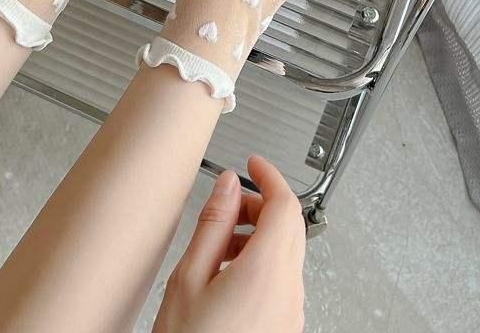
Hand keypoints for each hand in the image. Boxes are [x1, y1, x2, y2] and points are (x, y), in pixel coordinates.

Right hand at [153, 155, 305, 332]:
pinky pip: (282, 279)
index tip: (254, 163)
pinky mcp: (284, 326)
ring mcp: (290, 312)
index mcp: (267, 272)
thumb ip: (212, 225)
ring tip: (218, 244)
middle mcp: (288, 292)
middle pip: (291, 227)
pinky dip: (260, 261)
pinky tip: (226, 273)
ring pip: (287, 253)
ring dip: (259, 234)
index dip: (270, 175)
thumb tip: (228, 186)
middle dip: (262, 204)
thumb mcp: (189, 279)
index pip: (285, 205)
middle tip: (231, 201)